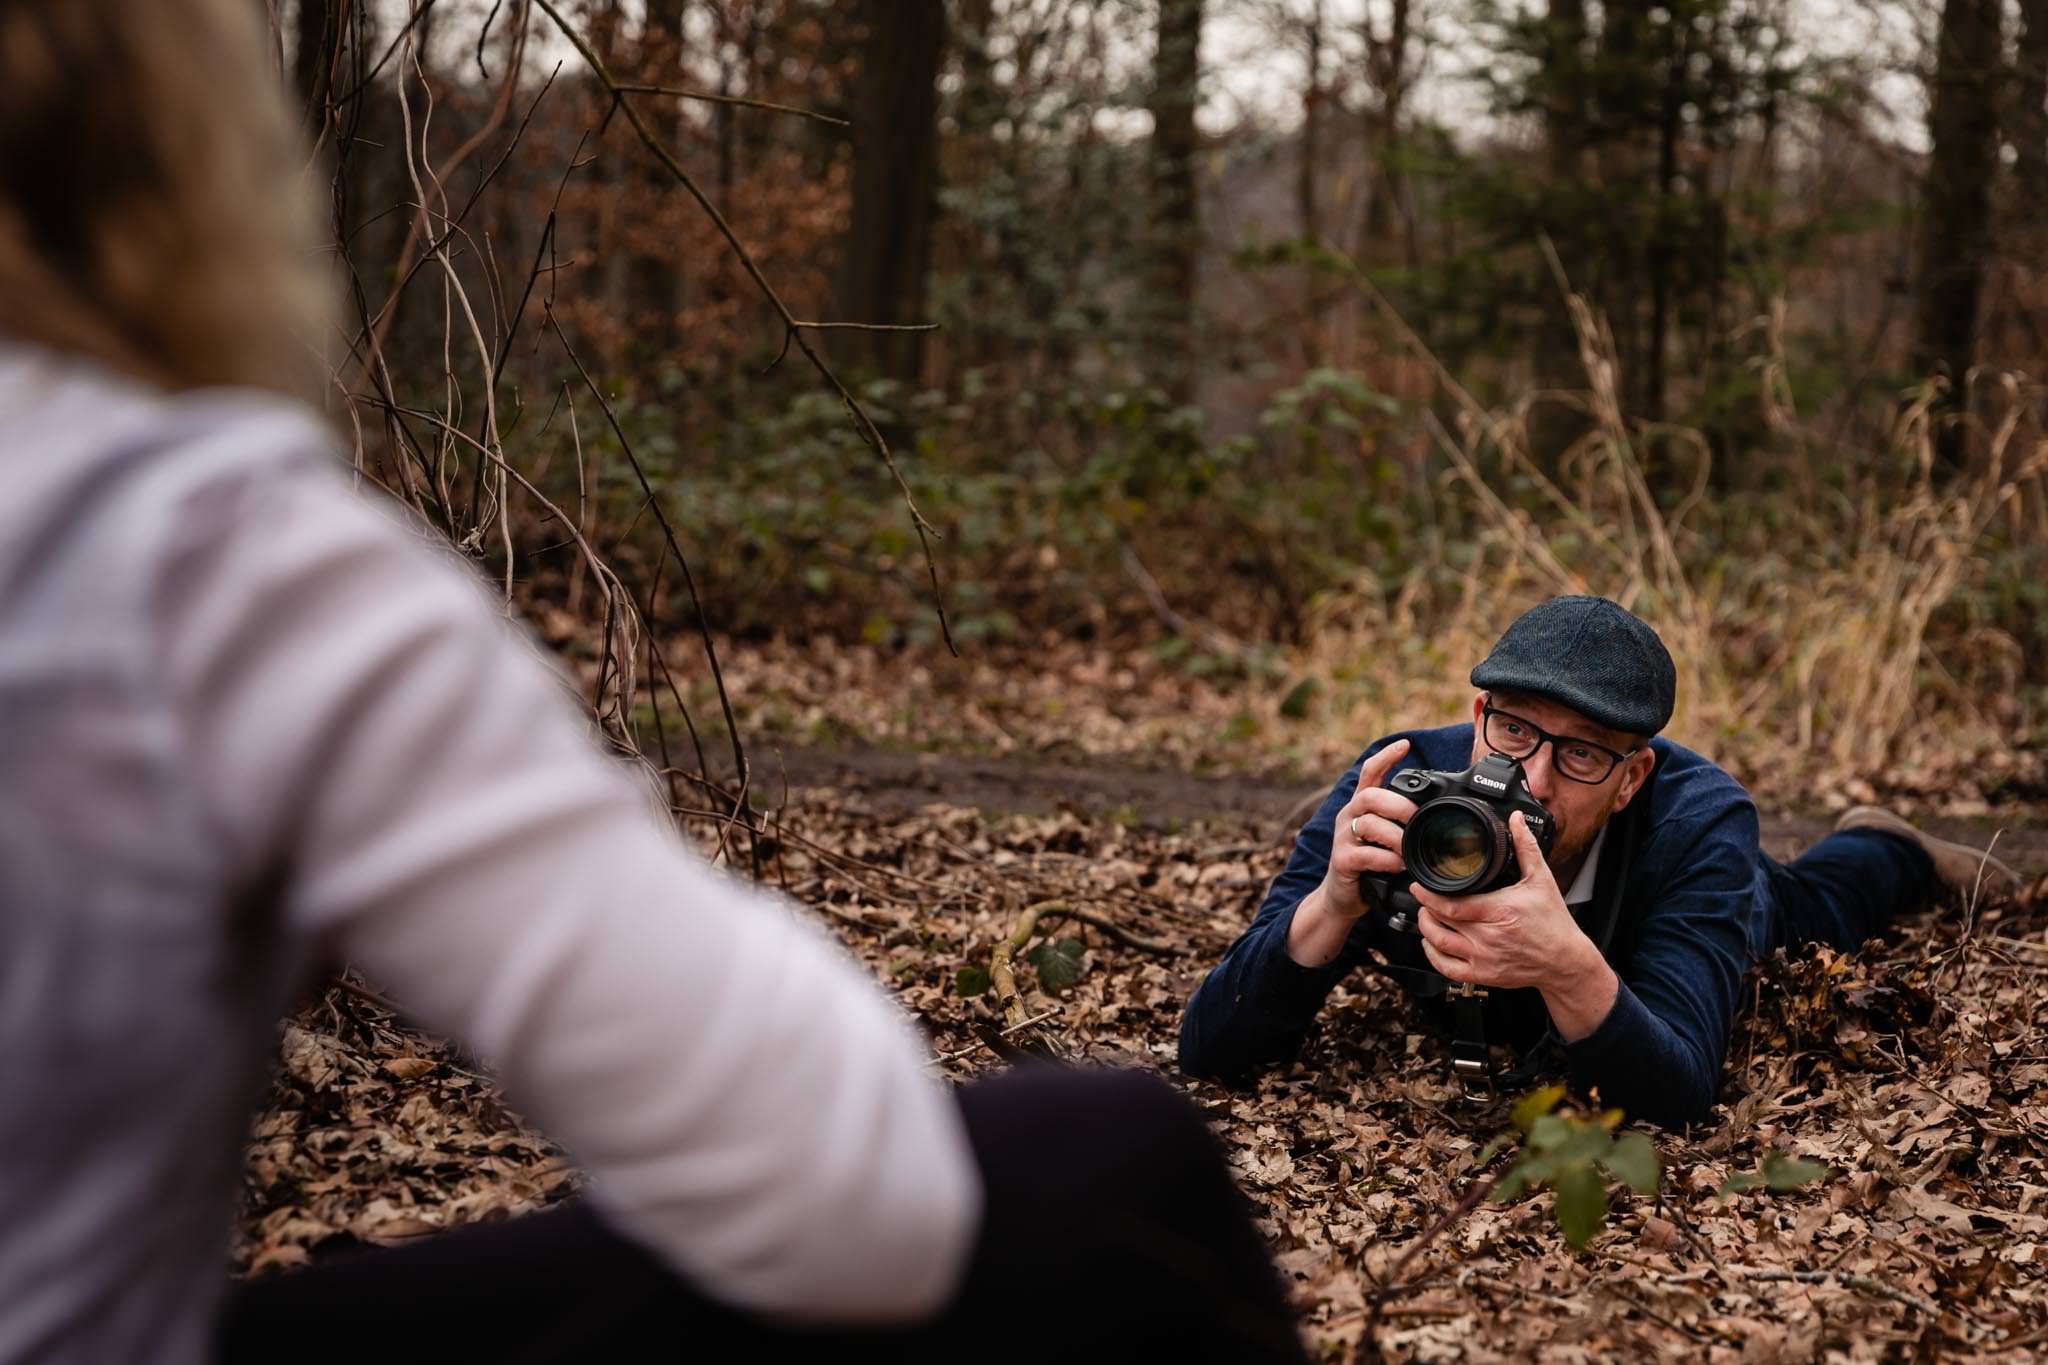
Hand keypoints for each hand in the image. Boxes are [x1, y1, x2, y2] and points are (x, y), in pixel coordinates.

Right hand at [1283, 739, 1414, 967]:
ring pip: (1369, 824)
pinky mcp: (1342, 861)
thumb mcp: (1385, 839)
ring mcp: (1343, 838)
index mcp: (1362, 807)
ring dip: (1396, 837)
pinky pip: (1365, 854)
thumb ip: (1401, 824)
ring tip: (1409, 851)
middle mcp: (1349, 817)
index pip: (1370, 773)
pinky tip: (1397, 866)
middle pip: (1370, 796)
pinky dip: (1387, 860)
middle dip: (1398, 805)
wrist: (1343, 898)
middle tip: (1417, 820)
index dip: (1386, 757)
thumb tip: (1436, 816)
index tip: (1404, 744)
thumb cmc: (1371, 866)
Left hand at [1408, 811, 1595, 992]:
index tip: (1419, 886)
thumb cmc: (1553, 922)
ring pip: (1440, 944)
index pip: (1452, 904)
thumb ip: (1526, 847)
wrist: (1565, 961)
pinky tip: (1431, 942)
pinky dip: (1433, 955)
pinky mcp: (1484, 975)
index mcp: (1500, 911)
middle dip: (1426, 907)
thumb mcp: (1541, 880)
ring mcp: (1485, 959)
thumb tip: (1515, 820)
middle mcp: (1489, 937)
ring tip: (1426, 914)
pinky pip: (1448, 968)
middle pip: (1441, 921)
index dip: (1428, 895)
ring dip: (1426, 928)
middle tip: (1422, 896)